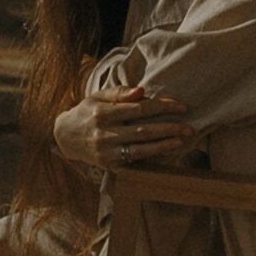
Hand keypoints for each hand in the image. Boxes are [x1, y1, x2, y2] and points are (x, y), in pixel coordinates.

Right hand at [52, 86, 194, 169]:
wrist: (65, 136)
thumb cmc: (88, 111)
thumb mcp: (99, 96)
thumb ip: (121, 92)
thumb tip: (142, 91)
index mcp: (103, 113)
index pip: (140, 108)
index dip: (163, 107)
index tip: (182, 107)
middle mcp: (104, 133)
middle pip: (144, 131)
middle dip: (169, 129)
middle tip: (190, 128)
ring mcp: (106, 152)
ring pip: (141, 149)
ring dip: (164, 146)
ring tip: (182, 140)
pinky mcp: (108, 165)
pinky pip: (134, 161)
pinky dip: (151, 156)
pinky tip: (166, 151)